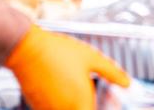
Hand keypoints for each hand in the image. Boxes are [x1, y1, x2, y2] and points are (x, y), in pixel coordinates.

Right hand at [4, 26, 129, 109]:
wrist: (26, 49)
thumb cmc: (57, 51)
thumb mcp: (91, 58)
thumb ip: (111, 72)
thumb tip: (127, 83)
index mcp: (80, 103)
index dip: (100, 109)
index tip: (104, 103)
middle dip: (86, 106)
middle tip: (85, 91)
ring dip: (73, 105)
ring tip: (72, 87)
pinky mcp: (37, 107)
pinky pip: (53, 109)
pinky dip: (59, 104)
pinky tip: (60, 87)